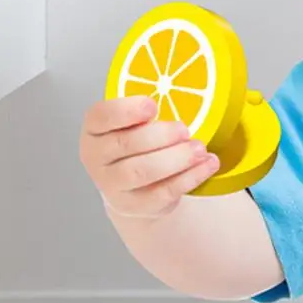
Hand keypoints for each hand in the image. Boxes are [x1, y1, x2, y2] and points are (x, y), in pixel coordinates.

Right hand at [79, 96, 219, 218]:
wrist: (133, 190)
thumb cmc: (136, 147)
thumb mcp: (135, 125)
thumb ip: (148, 113)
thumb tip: (187, 97)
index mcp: (95, 130)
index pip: (101, 116)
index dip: (126, 110)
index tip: (152, 106)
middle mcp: (97, 157)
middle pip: (125, 144)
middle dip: (159, 135)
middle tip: (184, 129)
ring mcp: (113, 185)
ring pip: (141, 171)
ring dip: (175, 158)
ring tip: (200, 149)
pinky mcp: (136, 205)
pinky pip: (163, 192)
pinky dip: (189, 178)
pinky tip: (208, 165)